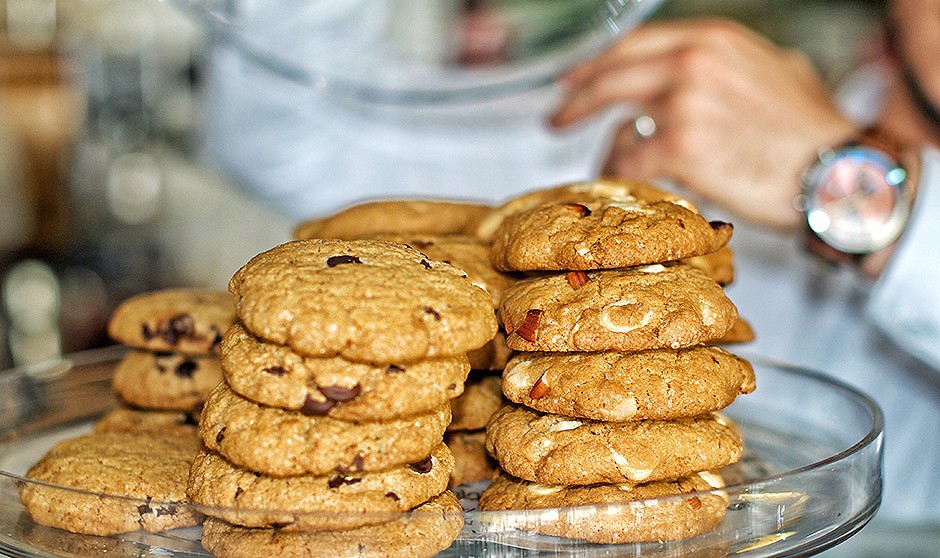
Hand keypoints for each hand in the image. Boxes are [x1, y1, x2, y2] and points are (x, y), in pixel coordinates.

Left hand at [550, 19, 859, 228]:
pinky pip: (630, 162)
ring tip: (603, 166)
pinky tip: (622, 182)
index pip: (633, 46)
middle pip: (610, 77)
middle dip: (577, 100)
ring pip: (619, 125)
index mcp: (711, 40)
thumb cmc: (811, 131)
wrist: (836, 172)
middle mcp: (691, 63)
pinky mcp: (680, 148)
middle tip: (558, 117)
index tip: (576, 78)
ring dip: (607, 149)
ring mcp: (683, 104)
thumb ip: (728, 67)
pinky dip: (621, 175)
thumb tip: (704, 78)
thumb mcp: (774, 70)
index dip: (597, 64)